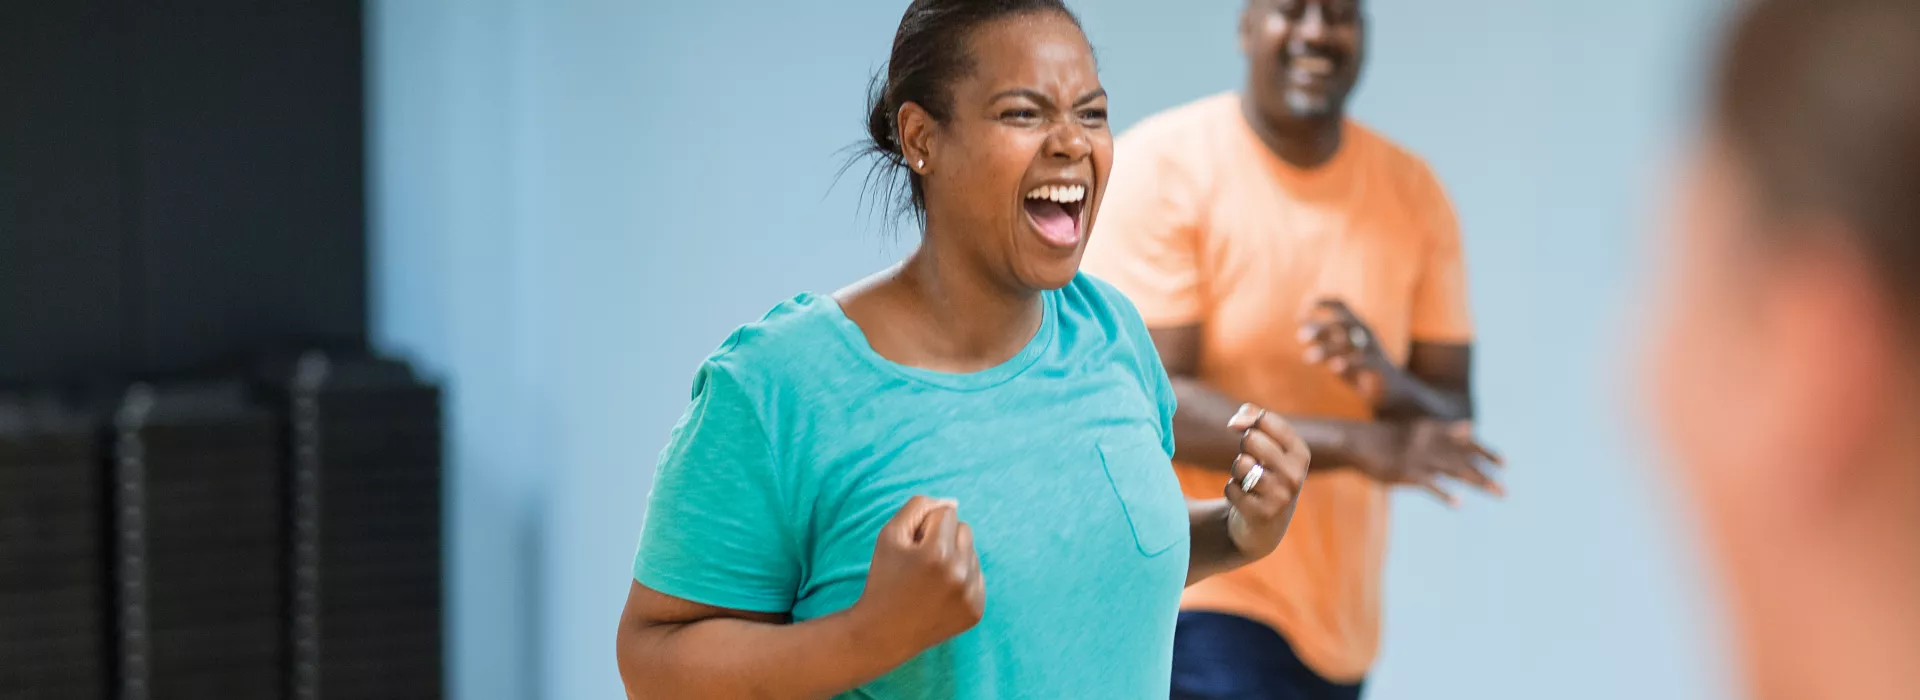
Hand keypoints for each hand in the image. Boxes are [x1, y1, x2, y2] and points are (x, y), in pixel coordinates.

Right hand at [851, 496, 984, 657]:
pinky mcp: (976, 611)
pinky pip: (978, 577)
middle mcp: (960, 574)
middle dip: (944, 539)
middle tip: (922, 562)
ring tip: (930, 580)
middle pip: (965, 530)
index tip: (913, 547)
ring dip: (955, 559)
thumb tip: (951, 501)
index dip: (926, 526)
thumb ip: (918, 507)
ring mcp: (971, 595)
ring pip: (972, 553)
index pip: (947, 512)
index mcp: (937, 553)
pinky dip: (962, 581)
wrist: (884, 633)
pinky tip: (940, 594)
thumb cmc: (884, 580)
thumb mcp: (889, 535)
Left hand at [1223, 404, 1310, 559]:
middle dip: (1242, 448)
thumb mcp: (1266, 445)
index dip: (1247, 421)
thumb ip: (1252, 418)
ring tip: (1249, 483)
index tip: (1245, 431)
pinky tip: (1245, 500)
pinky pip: (1231, 488)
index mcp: (1300, 452)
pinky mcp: (1263, 514)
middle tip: (1252, 463)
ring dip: (1237, 472)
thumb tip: (1236, 421)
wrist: (1264, 527)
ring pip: (1240, 464)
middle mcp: (1295, 474)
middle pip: (1250, 439)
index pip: (1265, 419)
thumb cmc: (1263, 474)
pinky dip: (1232, 491)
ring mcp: (1281, 496)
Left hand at [1299, 298, 1396, 406]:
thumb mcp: (1339, 351)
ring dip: (1327, 348)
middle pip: (1342, 322)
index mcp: (1356, 324)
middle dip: (1320, 327)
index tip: (1301, 311)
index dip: (1321, 302)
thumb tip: (1302, 325)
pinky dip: (1349, 363)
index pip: (1340, 304)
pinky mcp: (1377, 367)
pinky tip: (1334, 368)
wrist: (1391, 388)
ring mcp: (1372, 348)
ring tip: (1308, 358)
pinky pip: (1363, 361)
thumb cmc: (1359, 367)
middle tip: (1300, 338)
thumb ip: (1323, 338)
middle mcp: (1365, 332)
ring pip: (1349, 343)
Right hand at [1347, 419, 1504, 505]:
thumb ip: (1446, 430)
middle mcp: (1430, 442)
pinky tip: (1458, 503)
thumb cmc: (1388, 437)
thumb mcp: (1419, 429)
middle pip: (1465, 460)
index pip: (1467, 443)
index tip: (1506, 464)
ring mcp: (1418, 457)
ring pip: (1454, 470)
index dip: (1486, 452)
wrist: (1355, 441)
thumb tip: (1471, 426)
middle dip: (1487, 476)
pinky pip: (1429, 484)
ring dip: (1478, 482)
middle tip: (1505, 492)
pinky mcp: (1405, 471)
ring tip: (1497, 492)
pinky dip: (1444, 493)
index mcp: (1434, 430)